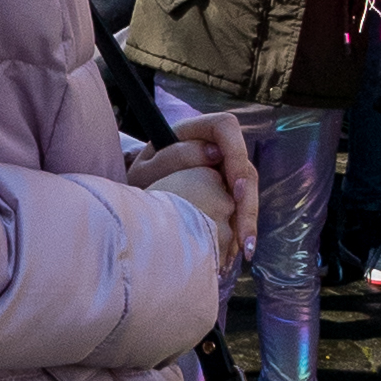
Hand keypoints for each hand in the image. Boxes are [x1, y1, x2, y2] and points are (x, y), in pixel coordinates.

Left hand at [126, 119, 257, 260]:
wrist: (133, 198)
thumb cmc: (137, 179)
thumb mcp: (146, 170)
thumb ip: (174, 157)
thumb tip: (214, 153)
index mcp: (194, 131)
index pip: (226, 127)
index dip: (236, 155)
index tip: (236, 190)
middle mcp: (214, 148)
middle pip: (244, 167)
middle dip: (248, 204)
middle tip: (244, 236)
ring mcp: (222, 170)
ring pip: (247, 191)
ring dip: (247, 222)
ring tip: (244, 251)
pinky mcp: (225, 192)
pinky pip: (239, 208)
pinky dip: (238, 231)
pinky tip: (234, 254)